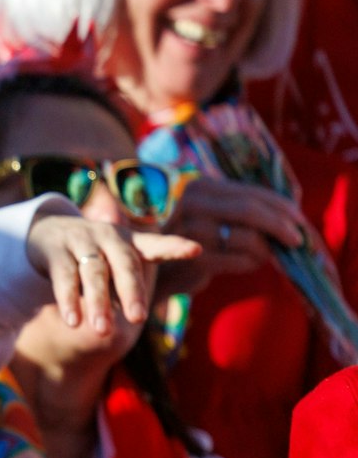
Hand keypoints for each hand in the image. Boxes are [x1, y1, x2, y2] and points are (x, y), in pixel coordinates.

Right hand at [24, 214, 199, 335]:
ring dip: (98, 303)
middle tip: (138, 319)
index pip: (155, 245)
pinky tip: (73, 321)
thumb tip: (138, 316)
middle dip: (132, 292)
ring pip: (94, 274)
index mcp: (129, 242)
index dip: (175, 246)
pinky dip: (68, 300)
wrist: (47, 232)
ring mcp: (82, 241)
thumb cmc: (92, 255)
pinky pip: (64, 278)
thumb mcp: (114, 262)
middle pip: (125, 265)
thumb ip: (128, 281)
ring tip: (103, 331)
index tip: (196, 249)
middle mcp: (109, 237)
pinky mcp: (56, 250)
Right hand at [157, 176, 304, 294]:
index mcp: (200, 187)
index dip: (281, 206)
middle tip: (298, 240)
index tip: (300, 220)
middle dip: (281, 225)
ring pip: (248, 237)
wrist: (157, 271)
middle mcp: (192, 204)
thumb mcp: (213, 213)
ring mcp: (190, 232)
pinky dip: (251, 263)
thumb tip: (292, 212)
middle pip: (251, 210)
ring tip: (265, 255)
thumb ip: (244, 207)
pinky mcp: (194, 259)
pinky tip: (249, 263)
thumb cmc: (194, 239)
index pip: (251, 192)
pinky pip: (239, 260)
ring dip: (266, 249)